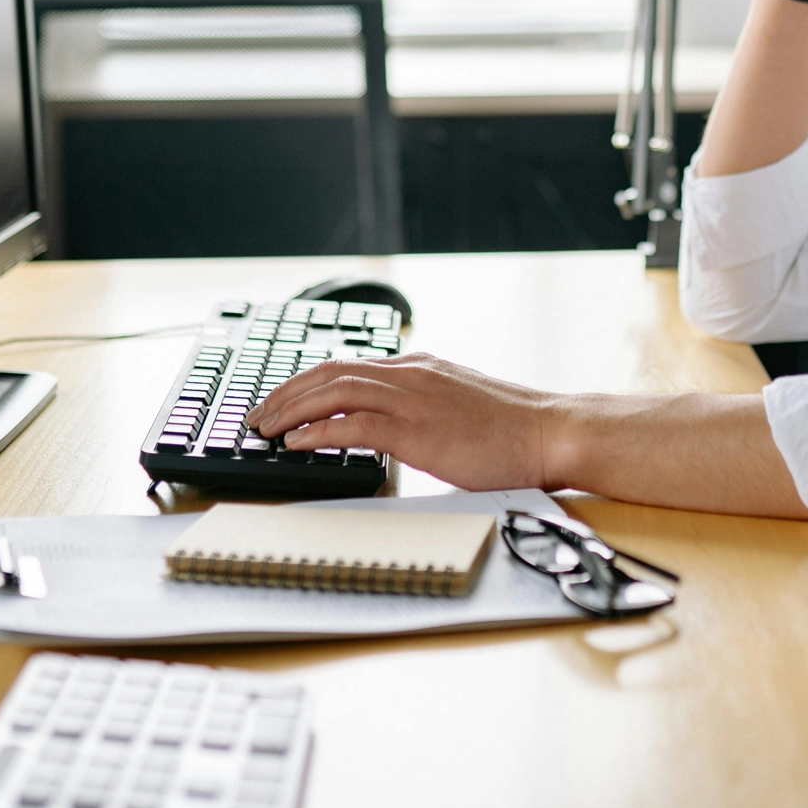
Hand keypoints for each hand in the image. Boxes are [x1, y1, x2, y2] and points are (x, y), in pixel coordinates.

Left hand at [246, 353, 554, 490]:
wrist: (550, 430)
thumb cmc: (512, 428)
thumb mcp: (459, 405)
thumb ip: (423, 407)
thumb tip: (389, 427)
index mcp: (421, 367)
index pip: (349, 365)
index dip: (307, 381)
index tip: (281, 399)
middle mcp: (412, 373)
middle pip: (332, 371)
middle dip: (287, 392)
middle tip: (258, 414)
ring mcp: (414, 398)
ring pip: (336, 391)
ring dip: (293, 409)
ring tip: (267, 428)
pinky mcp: (418, 429)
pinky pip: (355, 424)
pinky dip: (320, 431)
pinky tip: (298, 443)